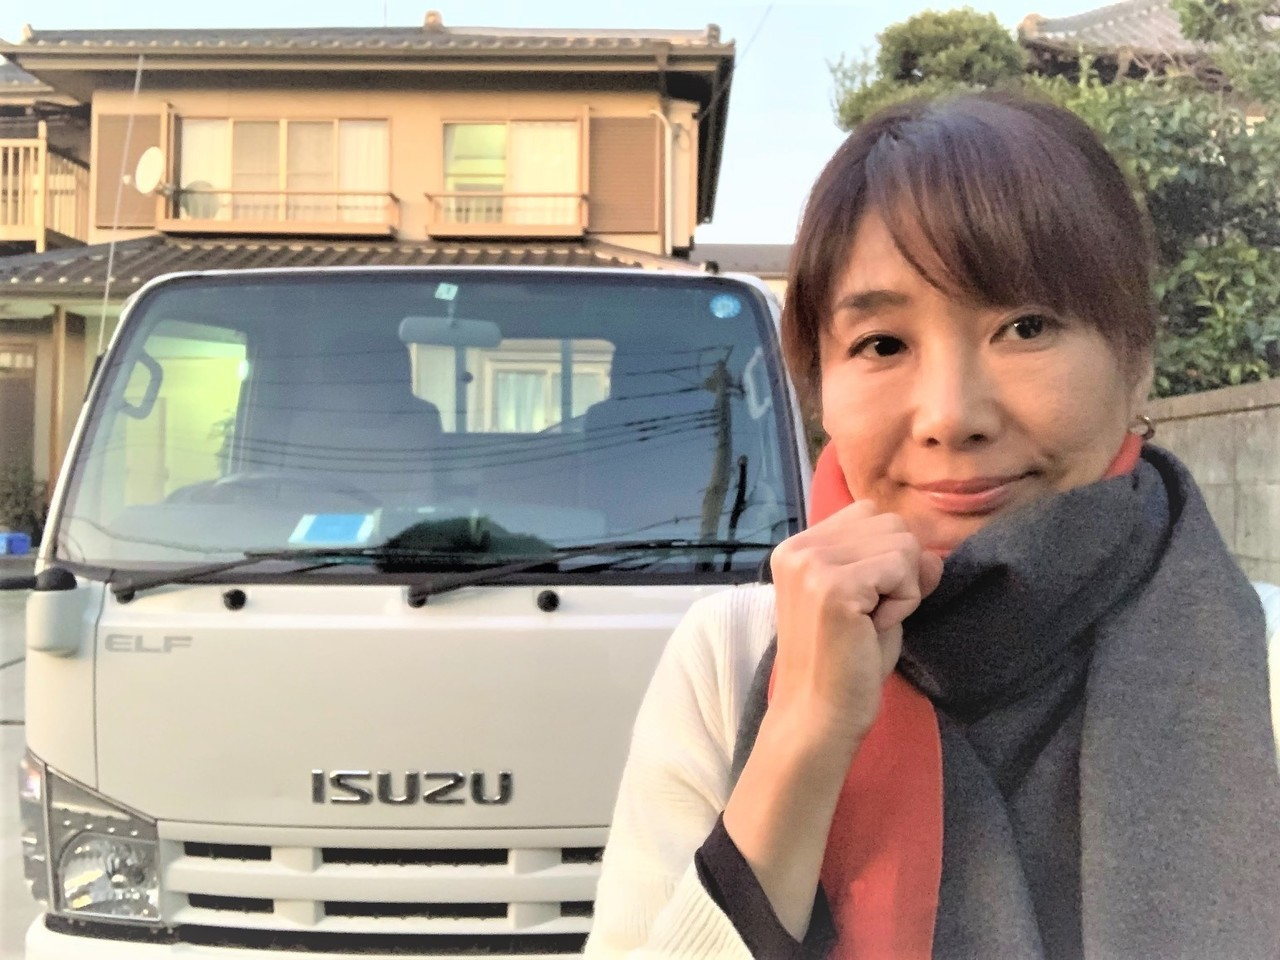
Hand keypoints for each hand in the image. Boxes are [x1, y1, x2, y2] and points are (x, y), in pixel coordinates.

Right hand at [768, 501, 943, 751]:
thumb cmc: (844, 665)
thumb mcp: (874, 603)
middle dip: (899, 569)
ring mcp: (812, 565)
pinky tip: (875, 628)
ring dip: (903, 586)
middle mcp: (799, 547)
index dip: (886, 554)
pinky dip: (904, 601)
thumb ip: (898, 568)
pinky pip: (902, 568)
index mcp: (798, 546)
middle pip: (891, 523)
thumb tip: (934, 553)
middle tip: (871, 616)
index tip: (866, 601)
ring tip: (871, 622)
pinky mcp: (833, 587)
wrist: (819, 716)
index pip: (869, 513)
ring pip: (902, 541)